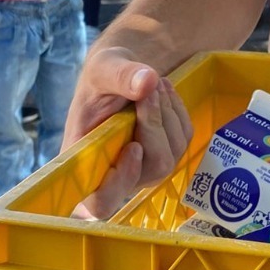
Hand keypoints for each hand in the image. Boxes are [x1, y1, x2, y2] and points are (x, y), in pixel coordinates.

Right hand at [64, 46, 192, 220]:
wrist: (120, 73)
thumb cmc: (102, 77)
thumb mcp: (102, 67)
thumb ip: (120, 75)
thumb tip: (146, 82)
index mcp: (85, 163)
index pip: (101, 201)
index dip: (121, 183)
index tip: (134, 147)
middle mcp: (115, 174)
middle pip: (152, 170)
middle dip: (155, 126)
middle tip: (147, 90)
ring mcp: (143, 167)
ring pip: (172, 153)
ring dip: (167, 114)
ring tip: (153, 84)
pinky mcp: (165, 154)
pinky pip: (183, 138)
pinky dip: (176, 111)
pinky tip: (162, 93)